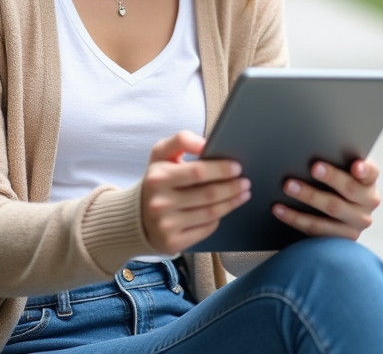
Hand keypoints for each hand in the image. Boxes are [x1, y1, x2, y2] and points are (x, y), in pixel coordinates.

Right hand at [140, 131, 251, 253]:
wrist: (136, 215)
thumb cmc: (157, 179)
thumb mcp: (161, 154)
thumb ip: (181, 140)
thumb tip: (205, 143)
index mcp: (158, 177)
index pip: (197, 172)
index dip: (221, 169)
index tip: (237, 167)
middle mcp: (160, 202)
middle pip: (208, 194)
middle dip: (232, 187)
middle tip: (246, 182)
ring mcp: (166, 224)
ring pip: (210, 213)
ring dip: (232, 202)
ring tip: (243, 194)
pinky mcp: (173, 242)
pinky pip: (206, 229)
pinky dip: (218, 218)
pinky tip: (224, 209)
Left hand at [271, 158, 380, 239]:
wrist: (336, 208)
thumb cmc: (335, 179)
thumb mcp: (341, 168)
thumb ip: (336, 159)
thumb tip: (312, 148)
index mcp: (369, 180)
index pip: (371, 172)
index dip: (364, 169)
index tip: (355, 166)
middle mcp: (368, 202)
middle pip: (349, 189)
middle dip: (330, 177)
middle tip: (312, 168)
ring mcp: (357, 223)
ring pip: (332, 209)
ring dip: (308, 196)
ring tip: (288, 186)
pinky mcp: (342, 238)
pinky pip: (316, 229)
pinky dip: (295, 218)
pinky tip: (279, 209)